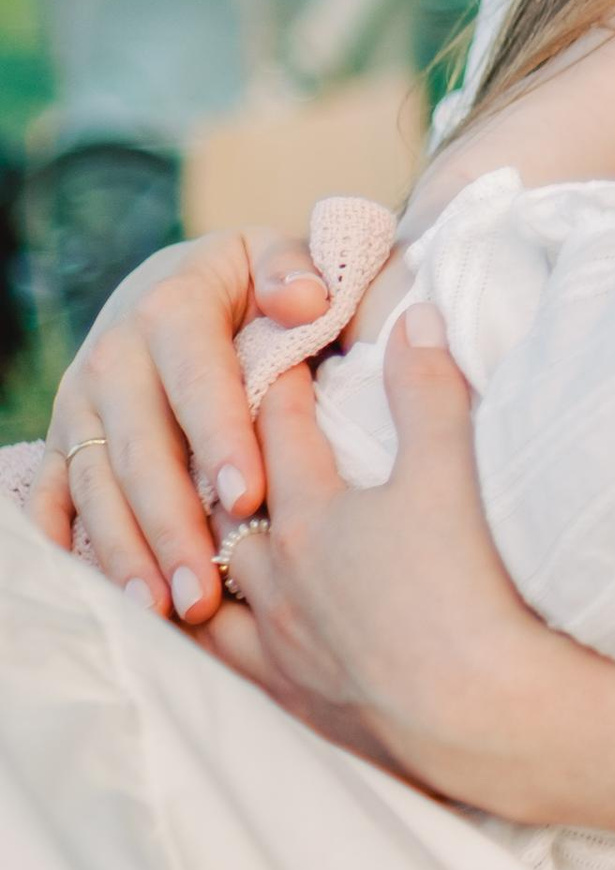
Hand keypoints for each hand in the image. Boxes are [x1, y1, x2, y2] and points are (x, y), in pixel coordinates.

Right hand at [40, 224, 331, 621]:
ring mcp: (80, 403)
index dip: (222, 437)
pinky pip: (53, 496)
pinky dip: (68, 544)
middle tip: (207, 591)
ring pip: (96, 485)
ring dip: (126, 551)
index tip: (249, 497)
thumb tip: (306, 296)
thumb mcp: (276, 258)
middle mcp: (113, 356)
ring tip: (163, 610)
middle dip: (172, 525)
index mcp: (172, 309)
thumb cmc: (251, 283)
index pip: (199, 381)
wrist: (177, 284)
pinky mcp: (62, 438)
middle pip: (141, 451)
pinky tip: (98, 593)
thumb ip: (298, 270)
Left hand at [207, 316, 561, 800]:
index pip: (286, 438)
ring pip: (216, 600)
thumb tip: (413, 318)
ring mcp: (284, 650)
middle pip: (234, 521)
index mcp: (314, 519)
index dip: (284, 392)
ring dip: (207, 571)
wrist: (477, 715)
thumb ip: (428, 392)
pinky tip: (227, 646)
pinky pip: (230, 669)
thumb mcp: (452, 471)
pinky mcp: (300, 705)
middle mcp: (282, 583)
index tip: (281, 360)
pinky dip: (216, 646)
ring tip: (201, 554)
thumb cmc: (462, 587)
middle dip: (228, 481)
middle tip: (229, 454)